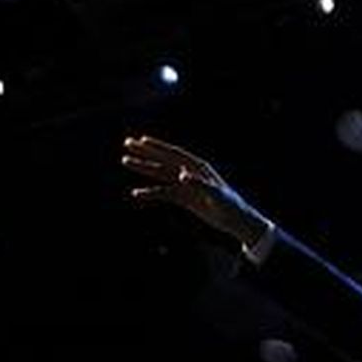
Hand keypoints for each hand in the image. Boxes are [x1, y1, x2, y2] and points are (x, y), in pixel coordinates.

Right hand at [122, 135, 272, 247]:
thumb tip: (181, 175)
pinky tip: (136, 194)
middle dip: (146, 152)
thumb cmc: (230, 206)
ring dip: (144, 168)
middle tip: (127, 144)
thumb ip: (199, 184)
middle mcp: (191, 174)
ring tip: (126, 161)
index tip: (142, 140)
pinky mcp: (185, 198)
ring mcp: (187, 185)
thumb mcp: (215, 195)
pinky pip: (164, 193)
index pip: (175, 154)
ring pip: (161, 174)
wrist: (236, 222)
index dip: (159, 147)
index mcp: (199, 168)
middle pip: (164, 160)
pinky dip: (150, 193)